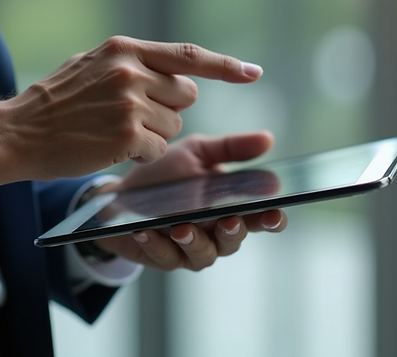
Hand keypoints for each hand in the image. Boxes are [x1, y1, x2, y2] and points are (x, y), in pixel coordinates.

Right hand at [0, 36, 262, 191]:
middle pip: (186, 95)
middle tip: (132, 115)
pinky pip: (158, 149)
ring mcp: (131, 103)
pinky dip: (142, 154)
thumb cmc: (54, 103)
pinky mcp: (128, 136)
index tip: (254, 73)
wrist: (17, 133)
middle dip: (169, 108)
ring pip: (173, 124)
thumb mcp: (90, 64)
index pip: (188, 55)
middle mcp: (131, 71)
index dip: (225, 66)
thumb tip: (170, 68)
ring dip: (152, 134)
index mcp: (125, 49)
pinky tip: (111, 148)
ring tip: (112, 131)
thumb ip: (130, 62)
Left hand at [93, 132, 288, 271]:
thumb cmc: (166, 174)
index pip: (260, 218)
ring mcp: (191, 249)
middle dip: (233, 232)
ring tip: (182, 227)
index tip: (275, 213)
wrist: (121, 193)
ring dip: (194, 242)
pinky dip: (157, 245)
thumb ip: (232, 148)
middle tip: (228, 220)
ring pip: (204, 254)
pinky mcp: (164, 258)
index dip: (271, 219)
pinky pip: (165, 257)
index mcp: (230, 206)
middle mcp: (216, 232)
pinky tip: (146, 230)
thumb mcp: (198, 152)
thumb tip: (269, 139)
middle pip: (234, 240)